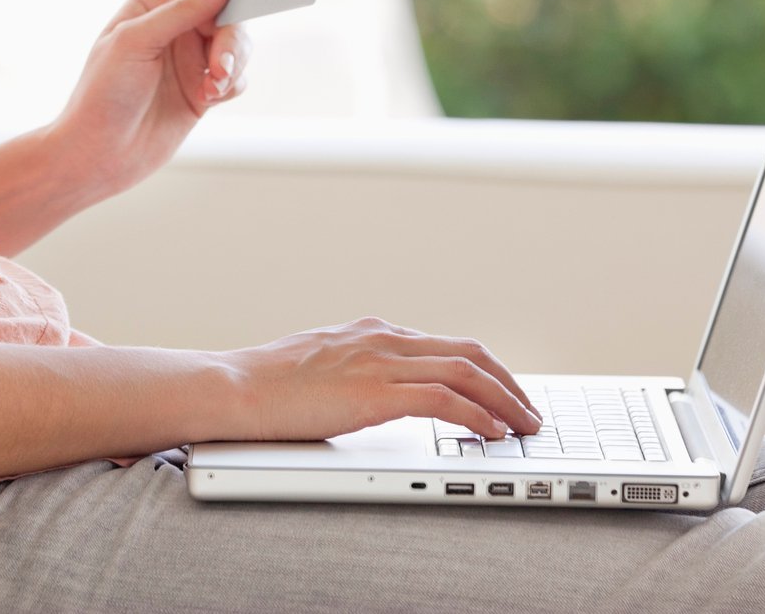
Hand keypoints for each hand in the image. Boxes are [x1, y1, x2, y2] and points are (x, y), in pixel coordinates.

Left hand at [46, 0, 251, 201]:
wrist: (98, 155)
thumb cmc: (103, 93)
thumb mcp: (137, 41)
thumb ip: (183, 9)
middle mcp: (178, 23)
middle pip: (231, 3)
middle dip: (233, 28)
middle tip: (222, 55)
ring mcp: (193, 56)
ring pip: (238, 41)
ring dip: (232, 61)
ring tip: (211, 85)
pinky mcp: (205, 88)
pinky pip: (237, 75)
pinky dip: (230, 84)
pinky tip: (207, 100)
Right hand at [223, 316, 542, 442]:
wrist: (235, 387)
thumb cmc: (267, 383)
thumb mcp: (322, 364)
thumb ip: (355, 368)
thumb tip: (372, 387)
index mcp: (373, 331)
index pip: (446, 345)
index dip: (485, 371)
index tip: (504, 394)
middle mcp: (383, 338)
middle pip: (469, 352)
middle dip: (508, 383)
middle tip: (529, 411)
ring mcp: (380, 362)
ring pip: (466, 372)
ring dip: (504, 401)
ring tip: (524, 426)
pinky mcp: (375, 392)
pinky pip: (443, 401)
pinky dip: (476, 416)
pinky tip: (492, 433)